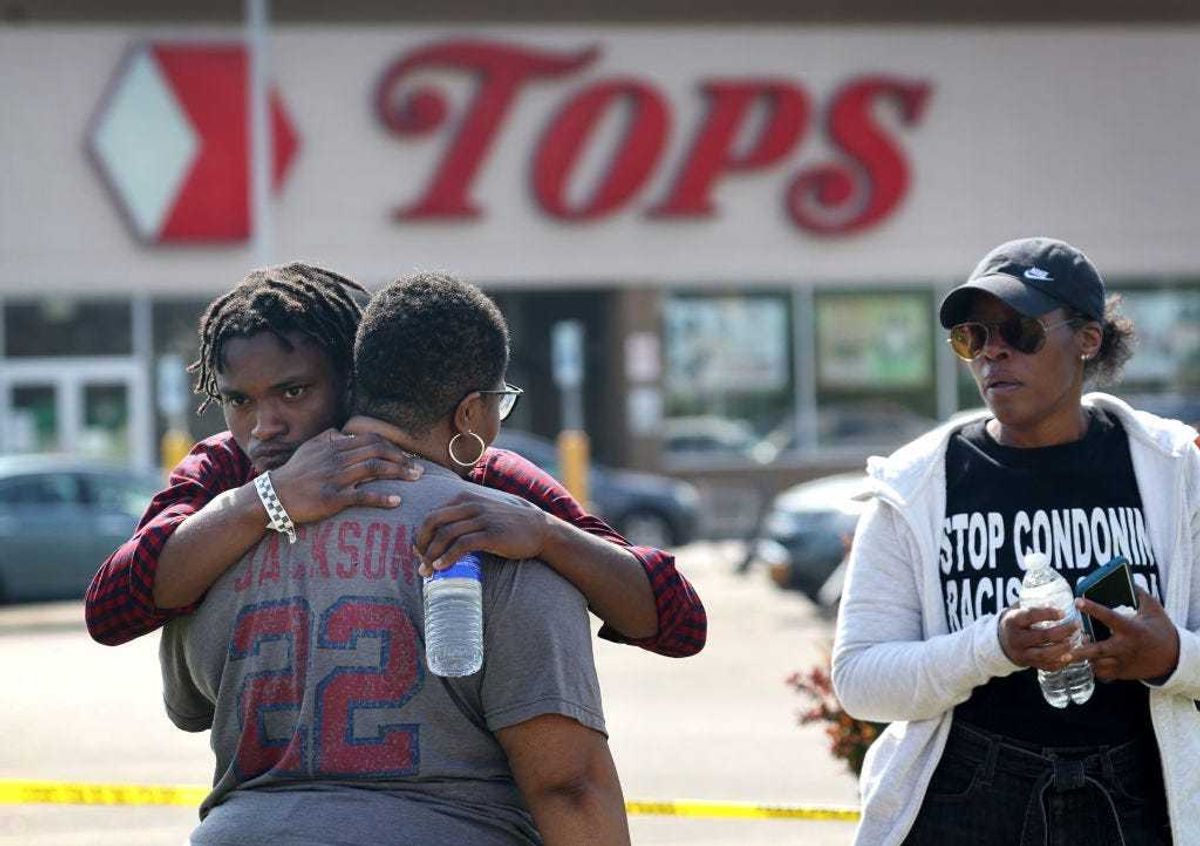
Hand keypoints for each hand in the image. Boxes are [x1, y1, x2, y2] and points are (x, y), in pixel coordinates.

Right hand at [269, 429, 422, 523]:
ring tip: (416, 480)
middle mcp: (336, 458)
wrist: (273, 496)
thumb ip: (329, 437)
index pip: (371, 440)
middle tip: (419, 469)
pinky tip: (396, 501)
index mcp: (334, 445)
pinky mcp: (332, 498)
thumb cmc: (294, 473)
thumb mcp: (309, 448)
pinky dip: (381, 498)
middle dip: (402, 459)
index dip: (392, 447)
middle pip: (377, 452)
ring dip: (398, 473)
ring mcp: (334, 478)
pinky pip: (361, 496)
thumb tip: (345, 433)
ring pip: (373, 469)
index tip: (406, 457)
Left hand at [415, 491, 553, 576]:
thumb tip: (438, 537)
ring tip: (427, 570)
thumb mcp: (482, 514)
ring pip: (445, 534)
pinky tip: (441, 567)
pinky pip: (462, 544)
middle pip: (433, 521)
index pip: (432, 514)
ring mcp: (482, 518)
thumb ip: (463, 519)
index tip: (419, 552)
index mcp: (465, 499)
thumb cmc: (508, 526)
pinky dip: (447, 557)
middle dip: (421, 543)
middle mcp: (471, 505)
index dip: (421, 535)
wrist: (539, 530)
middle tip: (419, 561)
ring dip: (431, 554)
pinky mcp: (491, 534)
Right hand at [997, 606, 1080, 670]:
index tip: (1063, 612)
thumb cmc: (1016, 622)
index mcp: (1013, 621)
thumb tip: (1059, 597)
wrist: (1001, 643)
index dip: (1047, 614)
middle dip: (1062, 631)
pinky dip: (1060, 662)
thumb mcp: (1018, 610)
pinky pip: (1047, 666)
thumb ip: (1034, 605)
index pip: (1030, 616)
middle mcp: (1016, 638)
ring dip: (1062, 648)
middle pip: (1041, 636)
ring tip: (1075, 642)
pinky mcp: (1029, 664)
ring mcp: (1022, 653)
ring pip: (1045, 654)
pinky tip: (1070, 655)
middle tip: (1076, 625)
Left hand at [1070, 588, 1179, 681]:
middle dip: (1080, 652)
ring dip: (1084, 659)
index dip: (1092, 608)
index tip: (1077, 601)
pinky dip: (1093, 669)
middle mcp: (1126, 647)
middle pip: (1098, 651)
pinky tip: (1086, 661)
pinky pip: (1103, 674)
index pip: (1109, 617)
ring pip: (1098, 664)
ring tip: (1069, 652)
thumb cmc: (1161, 630)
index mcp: (1132, 629)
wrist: (1174, 658)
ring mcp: (1124, 662)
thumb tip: (1125, 579)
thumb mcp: (1153, 609)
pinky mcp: (1123, 673)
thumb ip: (1139, 594)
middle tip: (1063, 651)